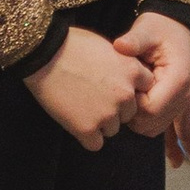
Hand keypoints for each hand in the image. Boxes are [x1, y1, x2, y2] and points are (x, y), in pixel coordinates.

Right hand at [24, 25, 146, 152]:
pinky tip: (75, 120)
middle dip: (115, 108)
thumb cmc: (73, 45)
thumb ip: (124, 67)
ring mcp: (107, 114)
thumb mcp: (109, 48)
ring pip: (112, 129)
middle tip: (92, 96)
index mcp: (133, 72)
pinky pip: (95, 144)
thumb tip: (130, 82)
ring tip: (80, 105)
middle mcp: (125, 95)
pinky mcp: (86, 129)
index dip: (129, 89)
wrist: (44, 54)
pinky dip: (86, 136)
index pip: (146, 90)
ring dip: (100, 122)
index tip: (113, 86)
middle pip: (129, 113)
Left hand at [115, 10, 189, 144]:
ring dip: (136, 118)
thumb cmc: (160, 28)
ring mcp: (181, 104)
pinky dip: (143, 120)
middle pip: (151, 124)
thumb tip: (119, 46)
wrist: (176, 28)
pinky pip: (157, 126)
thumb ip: (135, 39)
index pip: (150, 110)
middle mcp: (184, 97)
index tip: (122, 85)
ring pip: (153, 129)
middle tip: (122, 90)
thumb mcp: (147, 29)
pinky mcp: (176, 107)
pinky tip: (135, 101)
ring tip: (129, 94)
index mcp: (178, 80)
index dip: (131, 104)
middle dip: (131, 114)